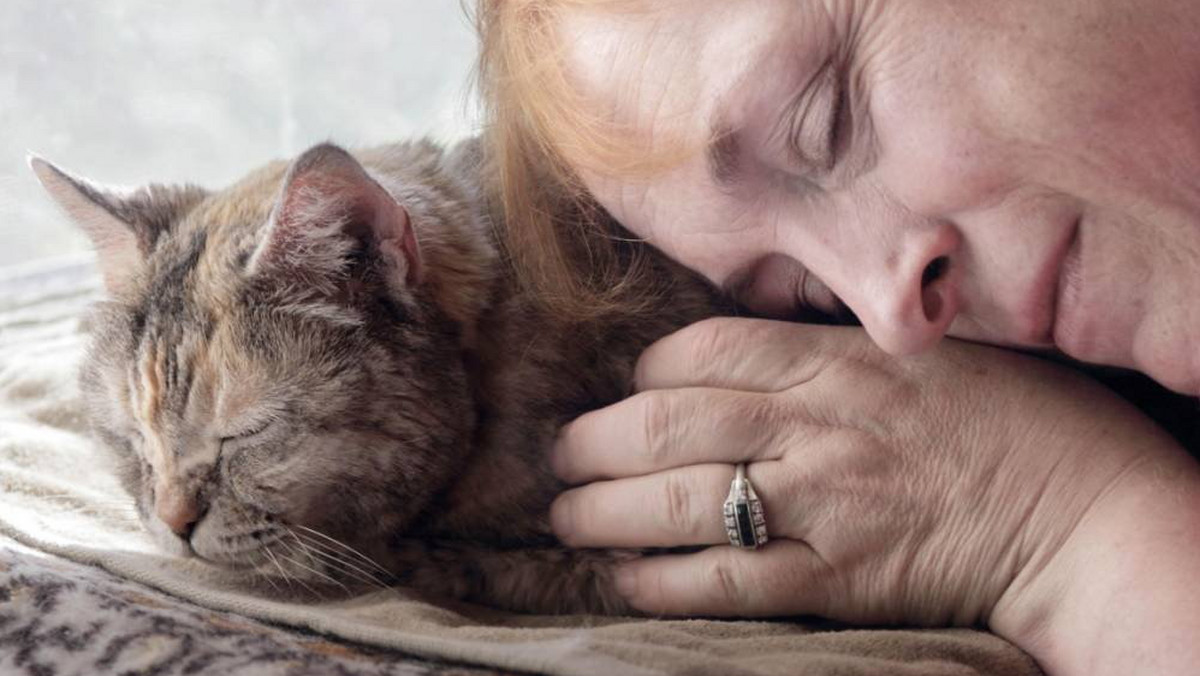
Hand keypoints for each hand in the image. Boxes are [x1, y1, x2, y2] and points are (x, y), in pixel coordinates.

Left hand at [550, 318, 1196, 633]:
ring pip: (676, 502)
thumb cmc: (1013, 419)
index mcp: (835, 358)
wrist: (1082, 513)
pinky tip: (626, 577)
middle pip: (664, 424)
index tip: (630, 392)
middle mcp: (815, 423)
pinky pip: (722, 581)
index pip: (699, 350)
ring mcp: (821, 503)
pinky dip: (658, 580)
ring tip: (570, 517)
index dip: (643, 373)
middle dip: (593, 443)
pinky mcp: (833, 578)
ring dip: (602, 512)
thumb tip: (744, 350)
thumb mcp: (922, 348)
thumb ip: (830, 345)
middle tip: (564, 457)